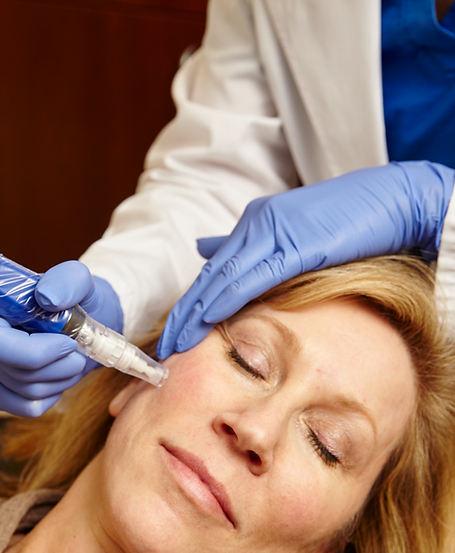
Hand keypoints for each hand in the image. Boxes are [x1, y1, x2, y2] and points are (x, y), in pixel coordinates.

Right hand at [0, 260, 122, 416]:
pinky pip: (26, 407)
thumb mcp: (78, 280)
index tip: (68, 342)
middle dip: (59, 366)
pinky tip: (59, 374)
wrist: (77, 319)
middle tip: (80, 351)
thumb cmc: (74, 298)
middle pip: (15, 373)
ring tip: (73, 359)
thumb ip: (66, 281)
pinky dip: (52, 394)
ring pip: (24, 393)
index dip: (33, 351)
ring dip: (61, 379)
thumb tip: (47, 296)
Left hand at [157, 161, 454, 358]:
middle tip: (162, 346)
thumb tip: (205, 250)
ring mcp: (273, 232)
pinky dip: (224, 300)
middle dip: (184, 315)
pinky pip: (251, 277)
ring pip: (222, 279)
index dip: (190, 304)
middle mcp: (256, 225)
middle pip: (209, 277)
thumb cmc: (350, 220)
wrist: (396, 200)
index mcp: (255, 223)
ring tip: (174, 342)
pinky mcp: (294, 245)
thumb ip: (250, 245)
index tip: (174, 332)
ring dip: (195, 314)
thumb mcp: (292, 233)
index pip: (214, 271)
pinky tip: (206, 319)